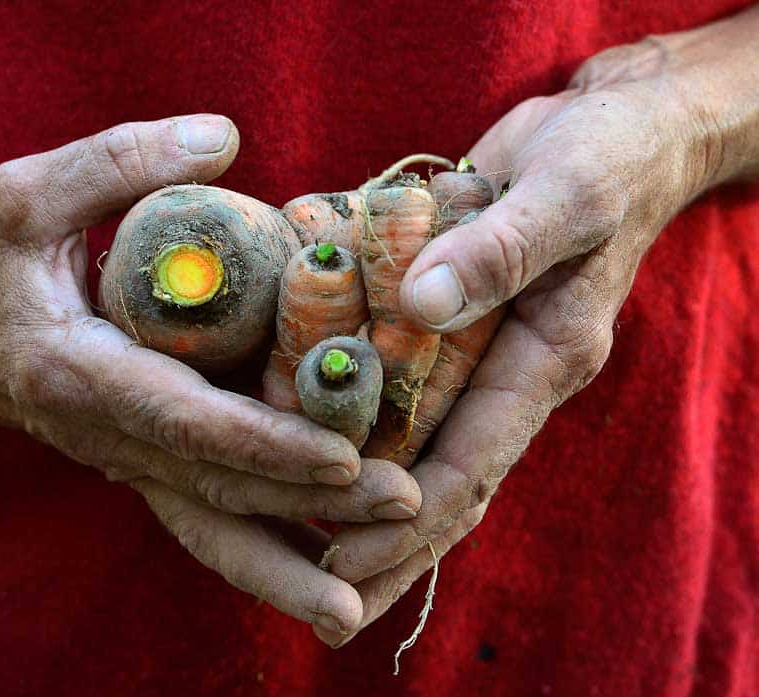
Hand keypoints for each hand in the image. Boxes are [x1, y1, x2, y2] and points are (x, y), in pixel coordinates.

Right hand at [0, 115, 421, 633]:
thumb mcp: (27, 194)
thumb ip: (119, 162)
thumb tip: (224, 137)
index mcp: (77, 376)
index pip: (185, 421)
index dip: (265, 443)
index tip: (343, 457)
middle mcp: (104, 435)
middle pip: (215, 488)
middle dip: (310, 506)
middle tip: (406, 510)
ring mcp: (123, 457)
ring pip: (207, 524)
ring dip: (287, 562)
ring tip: (358, 604)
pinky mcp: (139, 459)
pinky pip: (204, 510)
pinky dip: (261, 541)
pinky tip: (322, 555)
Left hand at [314, 33, 742, 645]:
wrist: (612, 130)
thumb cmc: (605, 158)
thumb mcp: (565, 193)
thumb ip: (501, 248)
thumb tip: (425, 304)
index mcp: (546, 359)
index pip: (475, 461)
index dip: (411, 518)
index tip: (346, 563)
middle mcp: (508, 368)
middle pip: (440, 470)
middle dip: (385, 533)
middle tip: (316, 590)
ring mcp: (479, 347)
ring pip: (415, 433)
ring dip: (363, 482)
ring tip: (300, 535)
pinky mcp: (450, 318)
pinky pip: (403, 376)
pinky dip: (359, 408)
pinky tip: (305, 431)